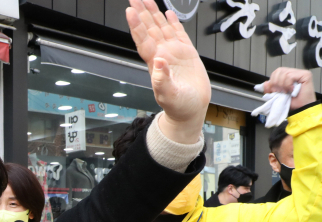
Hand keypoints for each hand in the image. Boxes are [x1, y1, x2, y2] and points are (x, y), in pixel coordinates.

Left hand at [126, 0, 210, 143]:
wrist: (191, 110)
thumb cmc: (178, 106)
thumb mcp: (169, 95)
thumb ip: (162, 80)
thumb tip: (158, 62)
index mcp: (156, 63)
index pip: (143, 40)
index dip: (136, 26)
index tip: (130, 11)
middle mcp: (162, 54)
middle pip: (149, 29)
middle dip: (141, 13)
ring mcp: (174, 53)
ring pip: (161, 28)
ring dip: (154, 14)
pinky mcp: (187, 54)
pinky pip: (178, 33)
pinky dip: (173, 22)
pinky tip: (168, 13)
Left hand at [263, 68, 315, 109]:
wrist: (301, 109)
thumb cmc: (292, 102)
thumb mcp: (277, 95)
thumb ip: (270, 89)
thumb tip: (265, 83)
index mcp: (288, 76)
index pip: (276, 72)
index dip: (272, 80)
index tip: (273, 90)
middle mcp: (294, 73)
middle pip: (279, 70)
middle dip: (276, 82)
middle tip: (280, 91)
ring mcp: (300, 73)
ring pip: (284, 73)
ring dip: (282, 84)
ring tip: (286, 91)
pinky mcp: (305, 75)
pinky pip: (290, 76)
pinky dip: (288, 84)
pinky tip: (291, 90)